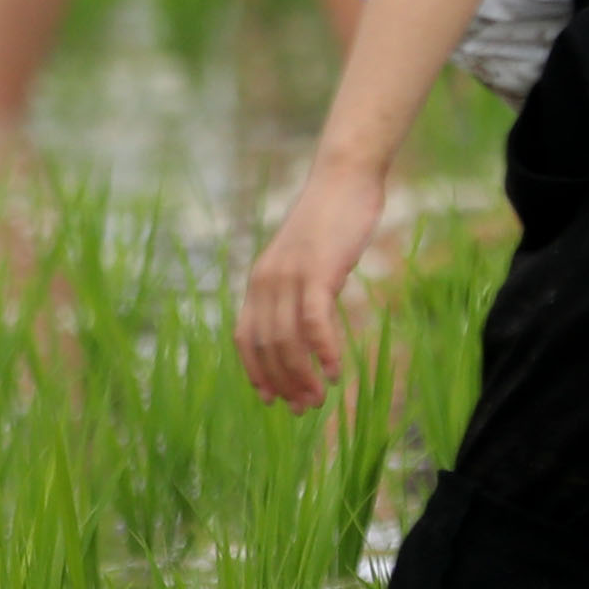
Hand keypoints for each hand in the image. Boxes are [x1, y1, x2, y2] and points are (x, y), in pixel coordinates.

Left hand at [236, 158, 386, 409]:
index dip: (256, 372)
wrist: (343, 180)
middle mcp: (265, 281)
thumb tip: (308, 331)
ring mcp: (288, 276)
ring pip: (287, 341)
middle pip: (265, 346)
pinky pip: (313, 322)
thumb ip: (300, 293)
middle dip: (283, 383)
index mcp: (258, 281)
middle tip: (304, 408)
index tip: (271, 400)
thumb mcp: (306, 263)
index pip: (245, 338)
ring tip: (318, 398)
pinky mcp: (316, 272)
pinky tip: (334, 371)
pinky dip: (323, 351)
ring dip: (302, 376)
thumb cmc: (329, 222)